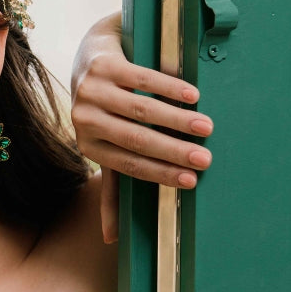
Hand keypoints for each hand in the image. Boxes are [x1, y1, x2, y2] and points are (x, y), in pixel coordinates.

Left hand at [71, 13, 213, 242]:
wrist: (94, 52)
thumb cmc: (107, 108)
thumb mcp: (107, 146)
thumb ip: (111, 188)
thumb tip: (109, 239)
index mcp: (88, 145)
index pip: (128, 165)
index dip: (160, 174)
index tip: (191, 181)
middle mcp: (84, 119)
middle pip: (136, 139)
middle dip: (173, 151)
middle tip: (205, 158)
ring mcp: (91, 90)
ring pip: (141, 109)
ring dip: (176, 120)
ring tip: (206, 127)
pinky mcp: (102, 64)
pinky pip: (141, 78)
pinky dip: (169, 88)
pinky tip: (192, 95)